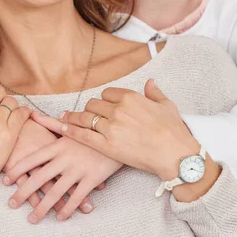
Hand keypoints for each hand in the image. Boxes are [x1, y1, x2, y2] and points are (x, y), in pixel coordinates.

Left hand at [3, 119, 100, 215]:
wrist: (119, 135)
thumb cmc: (93, 131)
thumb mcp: (71, 126)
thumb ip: (50, 122)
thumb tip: (33, 114)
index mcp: (58, 145)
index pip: (32, 159)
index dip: (17, 170)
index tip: (5, 181)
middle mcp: (65, 158)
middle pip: (39, 178)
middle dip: (23, 193)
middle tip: (11, 204)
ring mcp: (78, 169)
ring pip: (56, 192)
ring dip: (42, 207)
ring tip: (32, 219)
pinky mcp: (92, 179)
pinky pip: (77, 197)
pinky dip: (67, 209)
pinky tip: (60, 218)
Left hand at [33, 80, 200, 180]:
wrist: (174, 154)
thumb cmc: (174, 131)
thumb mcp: (167, 106)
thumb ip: (154, 92)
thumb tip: (150, 82)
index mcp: (131, 97)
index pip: (108, 93)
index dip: (105, 99)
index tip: (104, 105)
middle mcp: (118, 109)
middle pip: (94, 103)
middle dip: (91, 109)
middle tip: (88, 115)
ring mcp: (110, 127)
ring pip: (86, 117)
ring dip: (75, 117)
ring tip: (66, 118)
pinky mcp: (106, 145)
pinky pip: (82, 135)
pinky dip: (70, 130)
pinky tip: (62, 128)